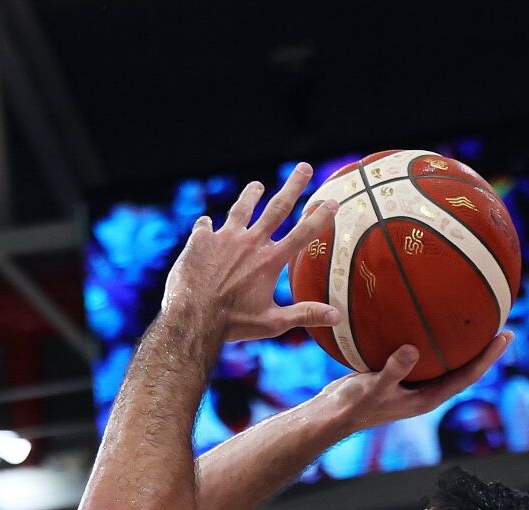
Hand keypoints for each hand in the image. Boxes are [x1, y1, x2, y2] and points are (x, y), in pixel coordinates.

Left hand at [161, 163, 338, 342]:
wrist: (191, 318)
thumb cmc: (232, 324)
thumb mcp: (272, 323)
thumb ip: (304, 314)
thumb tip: (337, 316)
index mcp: (270, 260)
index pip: (303, 234)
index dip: (320, 217)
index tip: (332, 202)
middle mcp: (250, 242)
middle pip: (277, 207)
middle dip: (294, 186)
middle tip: (304, 167)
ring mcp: (224, 238)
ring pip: (241, 208)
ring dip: (250, 195)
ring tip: (256, 186)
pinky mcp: (200, 240)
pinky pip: (205, 225)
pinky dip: (207, 225)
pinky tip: (206, 224)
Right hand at [327, 332, 513, 431]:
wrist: (332, 414)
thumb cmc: (354, 406)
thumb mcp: (374, 387)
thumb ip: (394, 370)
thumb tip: (412, 349)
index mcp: (428, 399)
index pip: (468, 377)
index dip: (489, 358)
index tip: (506, 336)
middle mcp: (426, 392)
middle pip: (464, 369)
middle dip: (484, 350)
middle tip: (503, 325)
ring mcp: (414, 384)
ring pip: (445, 362)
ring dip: (462, 344)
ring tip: (474, 321)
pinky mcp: (400, 375)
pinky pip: (424, 355)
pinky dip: (432, 339)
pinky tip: (428, 320)